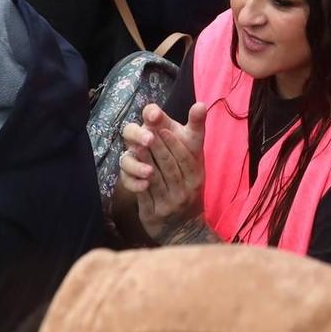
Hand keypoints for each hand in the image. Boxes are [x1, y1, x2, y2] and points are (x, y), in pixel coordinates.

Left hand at [119, 102, 207, 241]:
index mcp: (197, 175)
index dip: (174, 143)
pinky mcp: (154, 213)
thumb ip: (193, 137)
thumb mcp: (195, 164)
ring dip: (145, 161)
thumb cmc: (188, 188)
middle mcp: (186, 190)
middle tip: (145, 132)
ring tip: (136, 145)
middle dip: (157, 147)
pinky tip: (130, 169)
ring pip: (156, 178)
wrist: (185, 228)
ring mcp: (170, 203)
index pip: (186, 157)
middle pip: (170, 166)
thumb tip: (200, 104)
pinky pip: (144, 194)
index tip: (163, 128)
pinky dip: (137, 180)